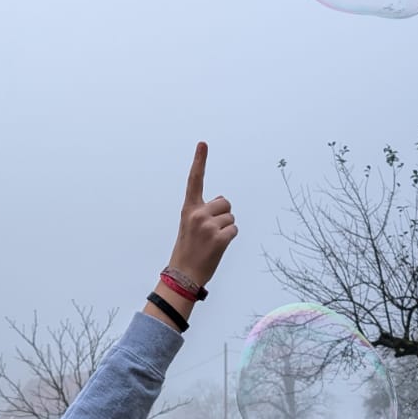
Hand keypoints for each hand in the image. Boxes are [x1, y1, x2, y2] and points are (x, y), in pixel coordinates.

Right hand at [167, 142, 236, 287]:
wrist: (183, 275)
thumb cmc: (188, 250)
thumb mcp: (190, 226)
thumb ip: (203, 211)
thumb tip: (222, 201)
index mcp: (188, 209)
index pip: (194, 180)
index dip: (199, 161)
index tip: (203, 143)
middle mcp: (197, 214)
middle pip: (225, 202)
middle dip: (223, 214)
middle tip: (210, 232)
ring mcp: (208, 226)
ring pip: (231, 217)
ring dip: (226, 228)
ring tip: (212, 241)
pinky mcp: (219, 238)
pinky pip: (234, 229)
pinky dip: (229, 238)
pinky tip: (218, 247)